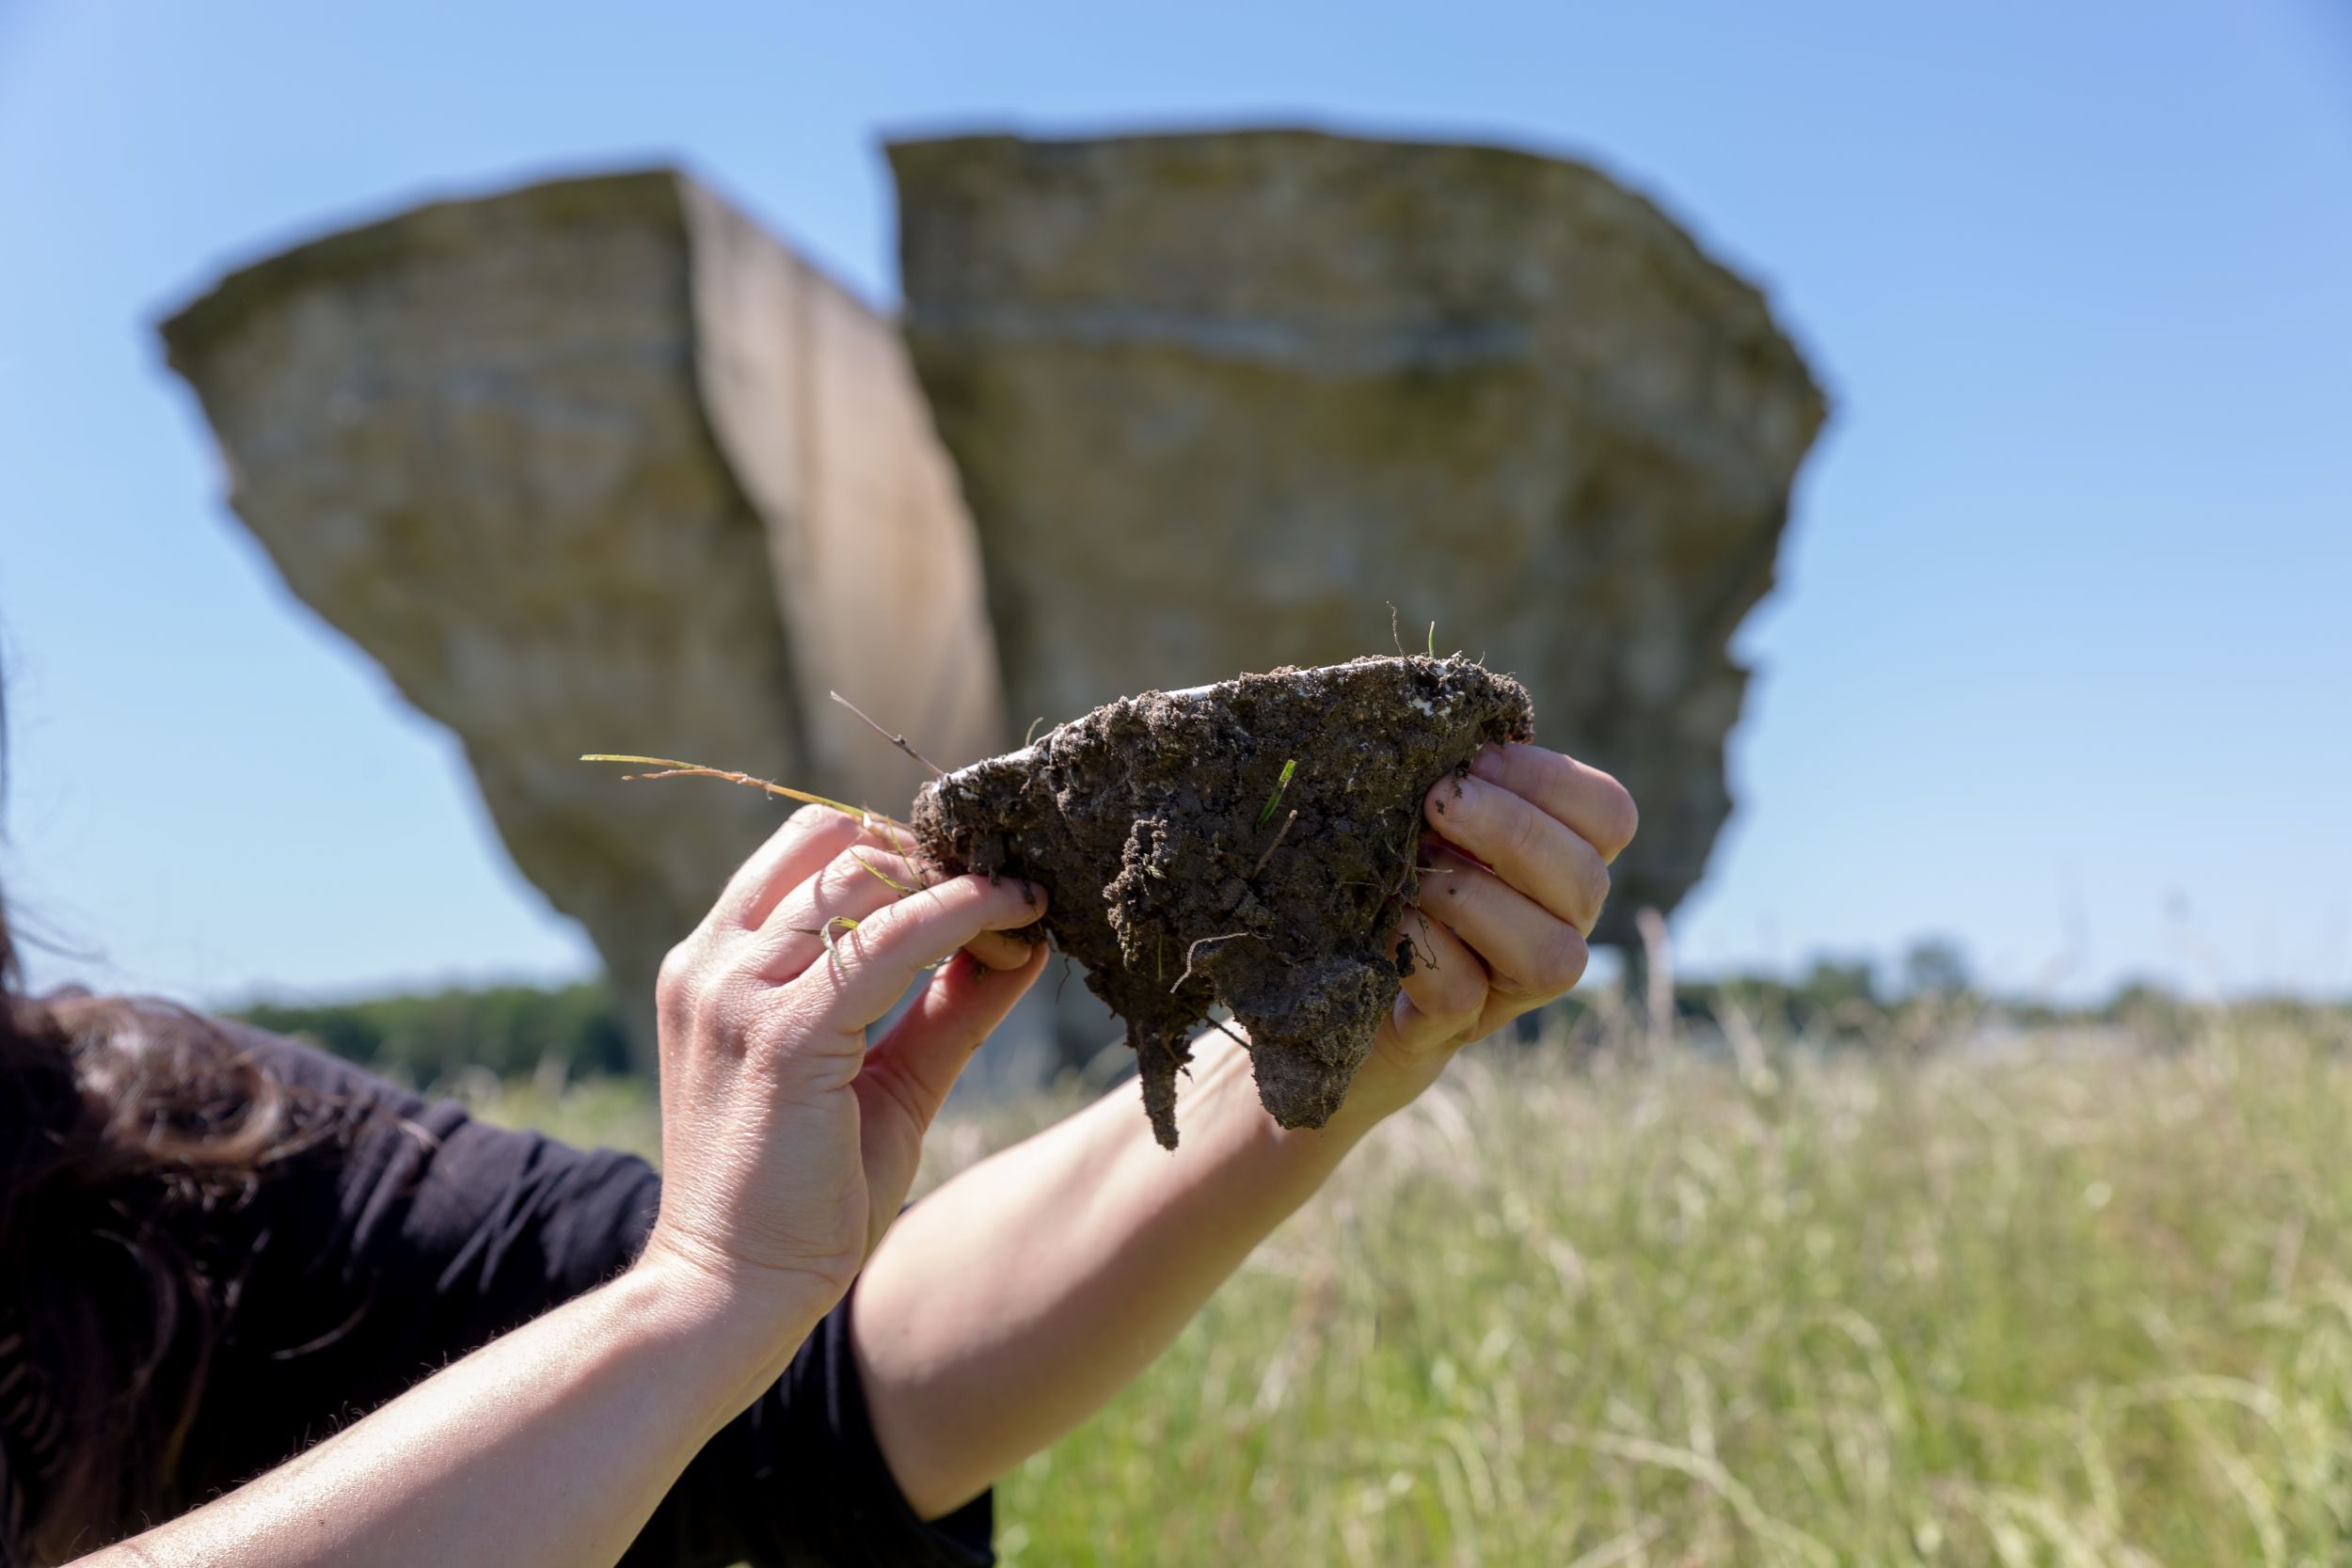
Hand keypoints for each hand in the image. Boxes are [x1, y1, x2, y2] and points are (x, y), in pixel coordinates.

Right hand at [639, 806, 1046, 1315]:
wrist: (731, 1291)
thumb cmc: (801, 1197)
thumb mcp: (884, 1080)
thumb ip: (942, 1008)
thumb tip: (1019, 943)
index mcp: (714, 965)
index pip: (805, 850)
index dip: (892, 846)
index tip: (969, 875)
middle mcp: (713, 964)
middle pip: (832, 844)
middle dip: (927, 853)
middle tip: (1003, 885)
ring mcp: (737, 994)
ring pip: (863, 876)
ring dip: (953, 878)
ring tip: (1022, 901)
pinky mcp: (782, 1036)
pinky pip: (892, 939)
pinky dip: (962, 913)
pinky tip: (1016, 916)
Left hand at [1347, 744, 1636, 1121]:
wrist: (1334, 975)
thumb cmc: (1387, 868)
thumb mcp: (1423, 812)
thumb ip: (1452, 773)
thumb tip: (1451, 722)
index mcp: (1559, 860)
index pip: (1609, 814)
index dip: (1549, 780)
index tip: (1477, 759)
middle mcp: (1556, 925)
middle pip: (1587, 880)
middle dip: (1511, 830)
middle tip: (1438, 802)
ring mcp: (1510, 987)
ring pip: (1552, 954)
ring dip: (1476, 898)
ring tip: (1415, 870)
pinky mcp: (1452, 1028)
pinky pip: (1465, 996)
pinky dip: (1426, 950)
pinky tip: (1387, 920)